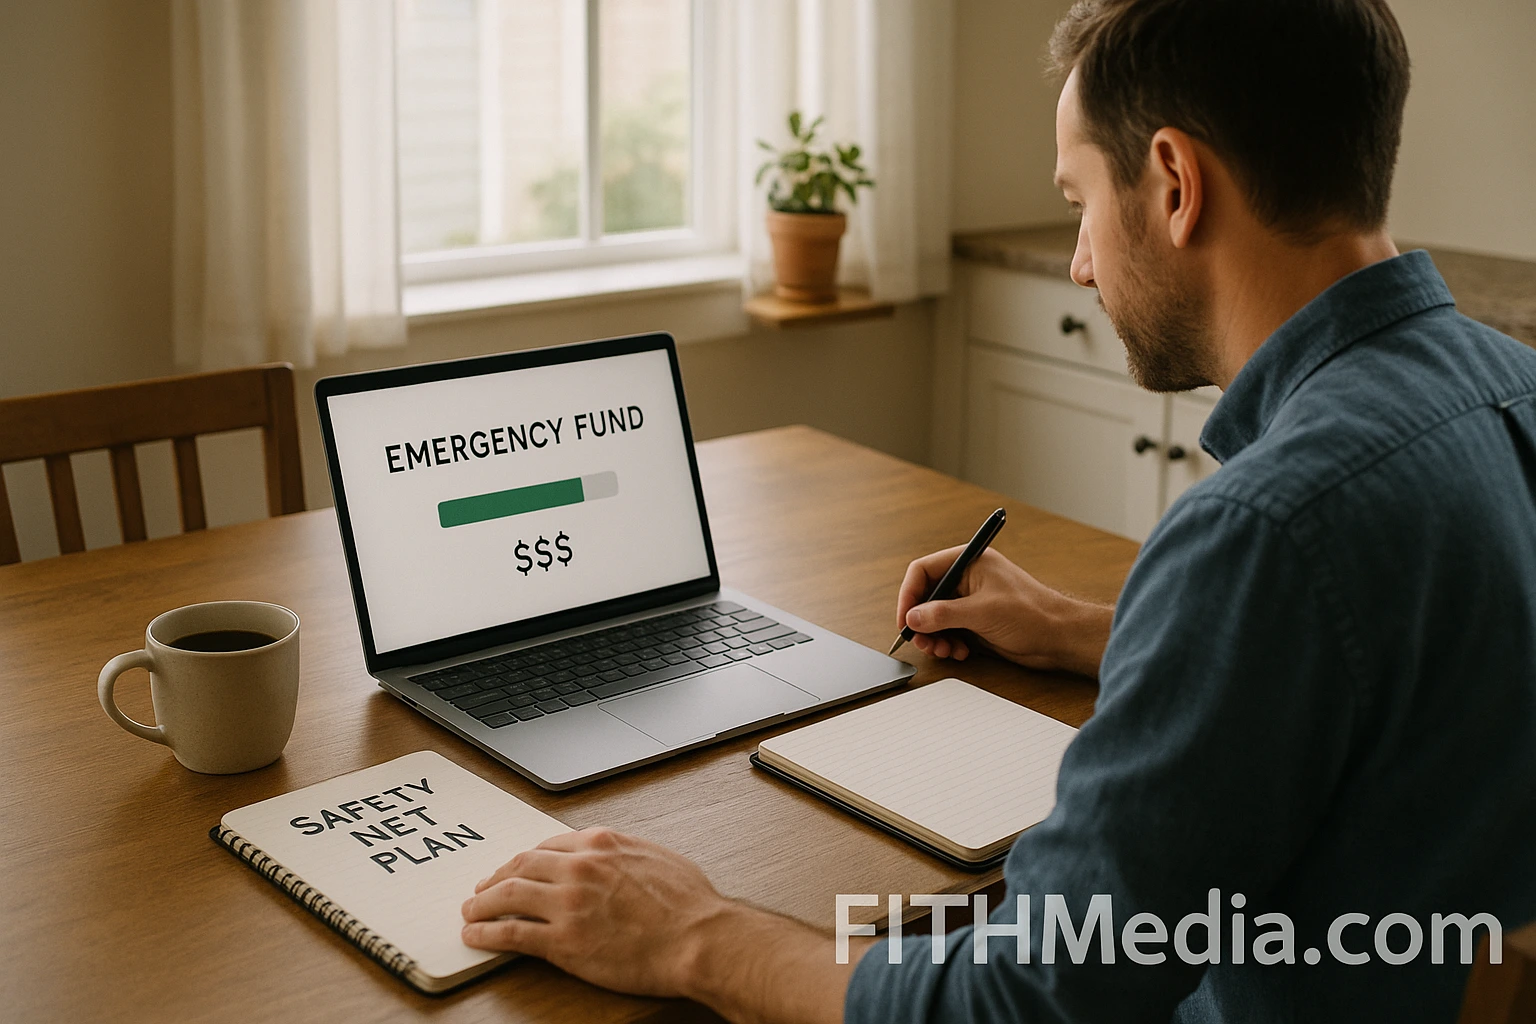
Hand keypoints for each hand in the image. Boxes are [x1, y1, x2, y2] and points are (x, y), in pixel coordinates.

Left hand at [462, 827, 731, 996]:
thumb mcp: (657, 857)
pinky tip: (475, 935)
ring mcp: (568, 904)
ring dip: (482, 902)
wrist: (699, 939)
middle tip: (482, 887)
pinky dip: (487, 932)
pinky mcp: (564, 941)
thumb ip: (624, 853)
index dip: (525, 859)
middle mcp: (580, 868)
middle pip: (521, 865)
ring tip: (470, 910)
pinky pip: (512, 933)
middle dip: (496, 876)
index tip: (517, 868)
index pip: (548, 845)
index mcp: (602, 844)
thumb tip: (609, 855)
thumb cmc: (689, 904)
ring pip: (508, 895)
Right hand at [896, 546, 1111, 676]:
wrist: (1059, 637)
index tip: (905, 619)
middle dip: (921, 621)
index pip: (923, 571)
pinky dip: (948, 643)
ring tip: (943, 650)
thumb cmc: (1032, 614)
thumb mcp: (982, 612)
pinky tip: (960, 652)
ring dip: (934, 636)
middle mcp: (967, 579)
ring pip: (935, 617)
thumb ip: (944, 614)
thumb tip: (913, 617)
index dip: (909, 594)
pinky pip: (949, 631)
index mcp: (969, 562)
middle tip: (922, 642)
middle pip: (926, 596)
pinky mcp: (976, 622)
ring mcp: (971, 601)